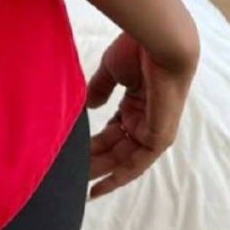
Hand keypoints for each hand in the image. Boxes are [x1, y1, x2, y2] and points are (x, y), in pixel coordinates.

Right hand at [86, 30, 197, 200]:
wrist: (159, 44)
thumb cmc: (137, 52)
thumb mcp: (112, 72)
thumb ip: (100, 89)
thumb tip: (90, 106)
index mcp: (136, 104)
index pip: (113, 132)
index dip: (94, 145)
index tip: (74, 155)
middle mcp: (145, 121)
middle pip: (116, 148)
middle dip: (94, 161)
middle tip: (70, 174)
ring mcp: (153, 130)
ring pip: (124, 158)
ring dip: (102, 171)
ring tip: (78, 182)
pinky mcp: (158, 137)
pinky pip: (138, 163)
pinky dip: (119, 176)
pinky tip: (100, 185)